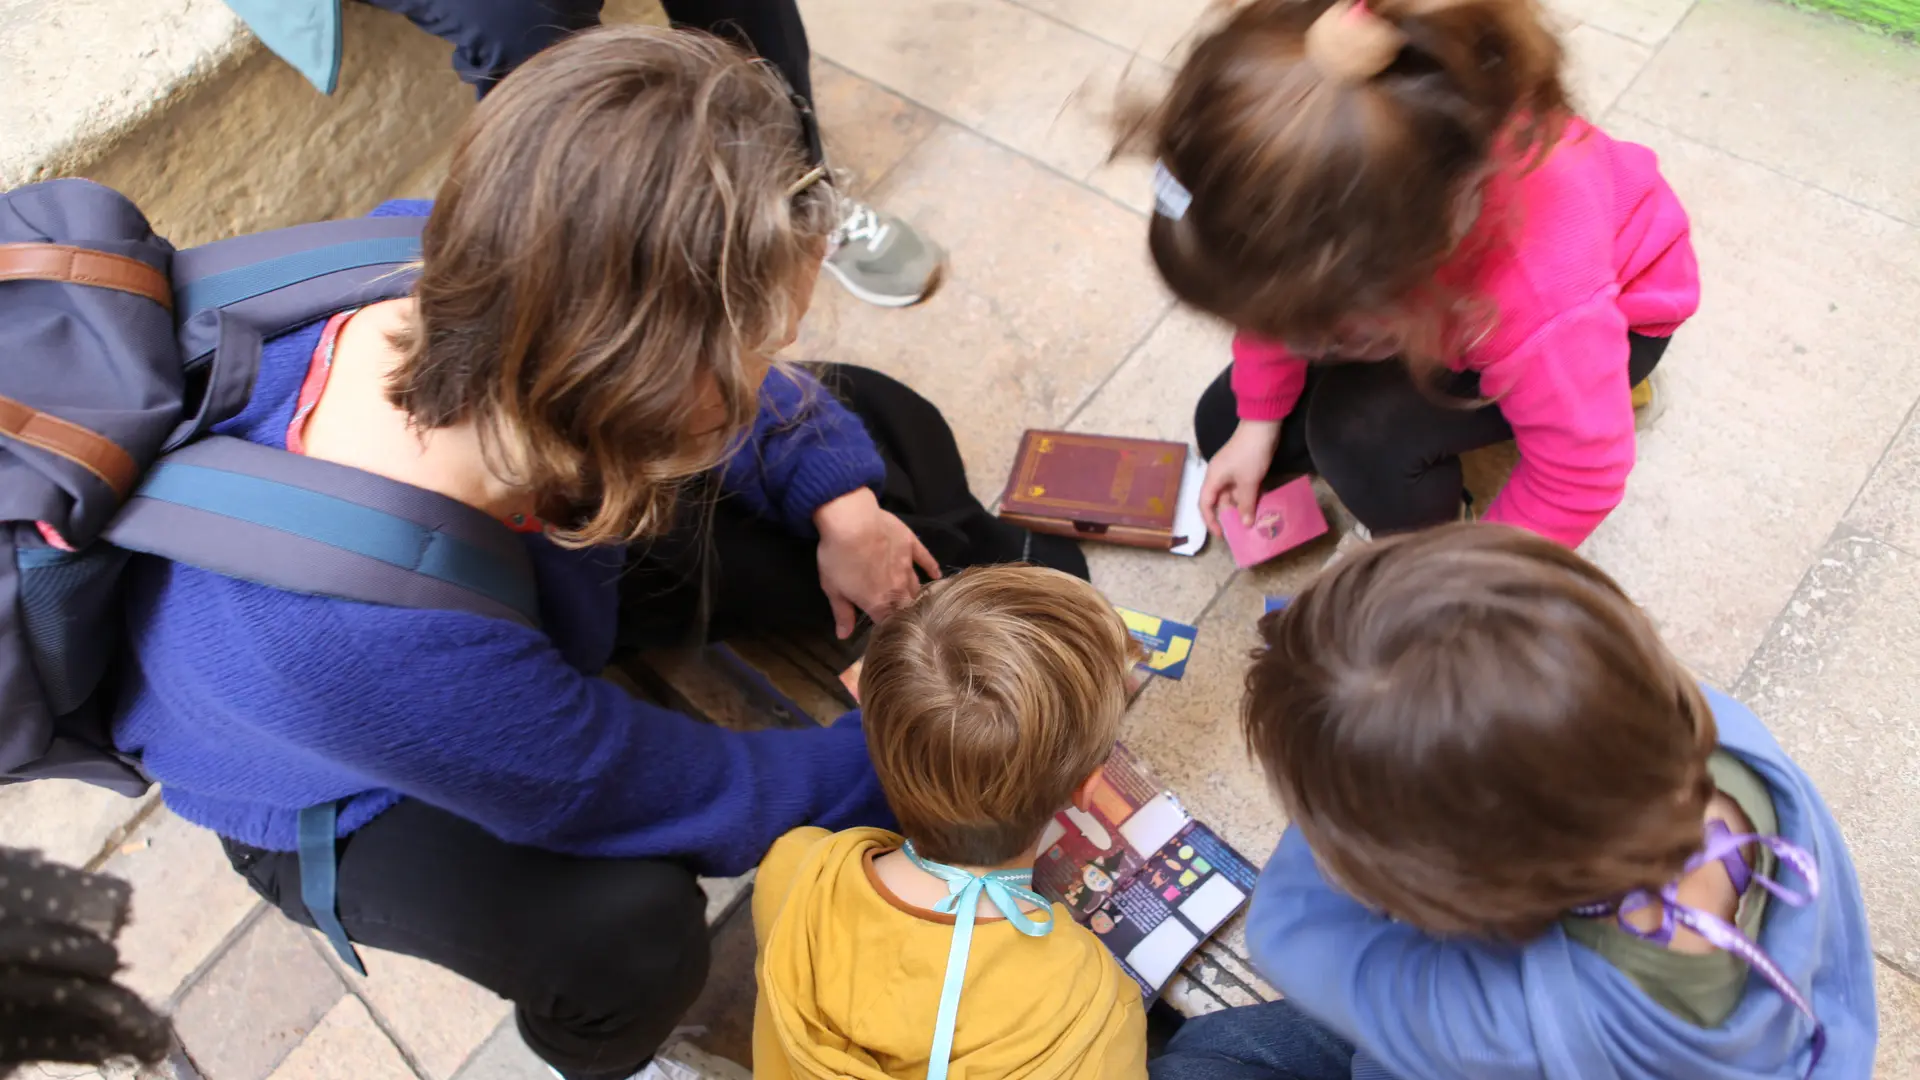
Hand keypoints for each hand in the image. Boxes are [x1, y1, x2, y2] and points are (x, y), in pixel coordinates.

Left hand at [814, 488, 941, 637]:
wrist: (852, 522)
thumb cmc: (838, 557)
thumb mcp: (833, 589)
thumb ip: (842, 614)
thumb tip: (844, 636)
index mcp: (878, 602)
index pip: (888, 622)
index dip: (887, 626)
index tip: (885, 628)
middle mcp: (897, 588)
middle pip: (906, 606)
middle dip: (904, 611)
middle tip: (902, 613)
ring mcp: (907, 566)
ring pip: (916, 585)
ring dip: (914, 593)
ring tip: (916, 598)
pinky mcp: (911, 545)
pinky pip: (926, 559)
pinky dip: (932, 568)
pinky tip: (937, 574)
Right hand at [1200, 421, 1279, 534]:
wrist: (1262, 426)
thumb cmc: (1250, 454)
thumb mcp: (1248, 482)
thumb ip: (1246, 504)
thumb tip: (1245, 524)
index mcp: (1213, 478)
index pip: (1205, 504)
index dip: (1210, 520)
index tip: (1221, 534)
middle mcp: (1218, 475)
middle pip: (1219, 500)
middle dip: (1229, 514)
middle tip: (1241, 528)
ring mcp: (1230, 470)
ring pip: (1232, 493)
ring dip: (1241, 505)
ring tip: (1253, 519)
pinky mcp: (1242, 467)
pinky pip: (1241, 486)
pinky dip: (1248, 495)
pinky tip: (1258, 503)